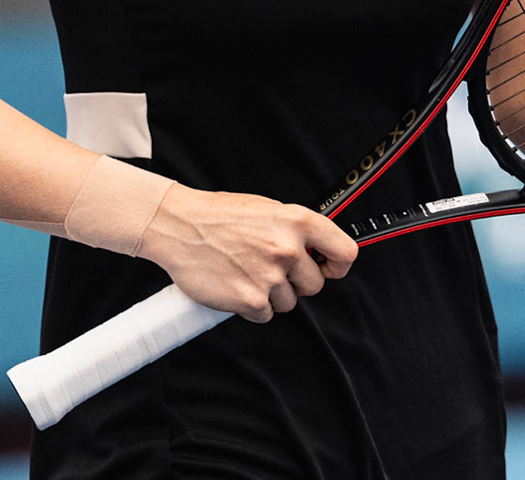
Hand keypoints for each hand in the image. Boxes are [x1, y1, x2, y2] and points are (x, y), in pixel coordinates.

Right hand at [139, 187, 358, 322]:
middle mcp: (288, 248)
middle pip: (314, 285)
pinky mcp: (250, 300)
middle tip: (271, 269)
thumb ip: (296, 231)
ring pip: (289, 302)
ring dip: (272, 295)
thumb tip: (317, 250)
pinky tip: (237, 285)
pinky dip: (252, 306)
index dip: (337, 266)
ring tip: (247, 272)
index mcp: (298, 221)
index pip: (345, 252)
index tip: (328, 269)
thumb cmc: (219, 217)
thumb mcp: (269, 210)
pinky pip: (265, 315)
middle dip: (296, 282)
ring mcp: (270, 276)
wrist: (179, 226)